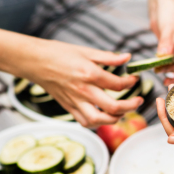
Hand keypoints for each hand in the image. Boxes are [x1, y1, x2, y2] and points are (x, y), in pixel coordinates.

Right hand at [15, 39, 142, 127]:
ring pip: (100, 119)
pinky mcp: (69, 108)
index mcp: (89, 73)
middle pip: (113, 106)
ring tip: (123, 112)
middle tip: (138, 100)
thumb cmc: (59, 53)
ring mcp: (75, 101)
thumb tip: (128, 57)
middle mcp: (83, 90)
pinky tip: (105, 117)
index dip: (131, 82)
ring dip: (115, 118)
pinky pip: (86, 122)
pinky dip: (98, 123)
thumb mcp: (86, 51)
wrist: (35, 62)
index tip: (134, 79)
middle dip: (130, 105)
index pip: (117, 84)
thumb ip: (108, 57)